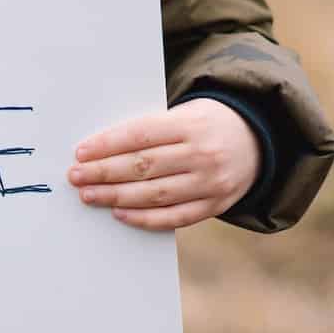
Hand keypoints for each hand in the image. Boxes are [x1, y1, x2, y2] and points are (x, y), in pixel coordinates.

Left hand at [66, 100, 259, 230]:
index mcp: (191, 124)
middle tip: (75, 176)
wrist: (258, 140)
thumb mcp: (184, 113)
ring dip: (117, 196)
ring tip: (89, 195)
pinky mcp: (215, 205)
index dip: (108, 145)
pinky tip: (120, 214)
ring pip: (156, 194)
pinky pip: (176, 217)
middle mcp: (203, 154)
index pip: (141, 135)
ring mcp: (211, 182)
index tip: (81, 152)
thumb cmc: (205, 123)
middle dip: (104, 173)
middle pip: (144, 166)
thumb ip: (150, 130)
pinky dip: (146, 218)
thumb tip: (100, 148)